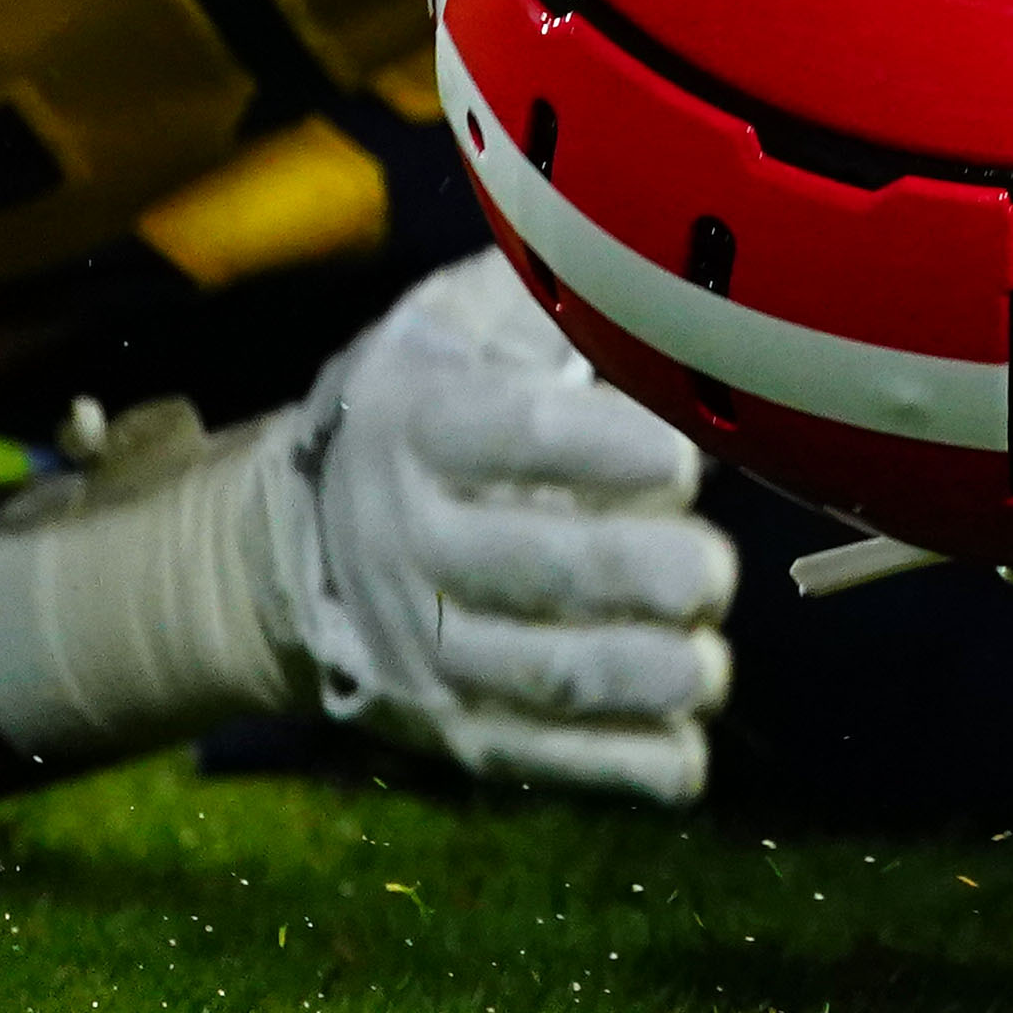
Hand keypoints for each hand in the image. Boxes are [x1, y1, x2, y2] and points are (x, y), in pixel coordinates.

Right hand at [279, 254, 738, 804]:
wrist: (300, 542)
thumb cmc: (426, 407)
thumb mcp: (450, 326)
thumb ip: (537, 296)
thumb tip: (647, 244)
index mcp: (423, 426)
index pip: (508, 439)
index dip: (596, 452)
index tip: (680, 460)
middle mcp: (413, 541)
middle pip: (527, 571)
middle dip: (635, 577)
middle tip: (712, 571)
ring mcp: (427, 644)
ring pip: (536, 675)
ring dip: (636, 679)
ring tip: (708, 667)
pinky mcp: (451, 724)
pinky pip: (535, 757)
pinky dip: (616, 768)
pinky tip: (685, 761)